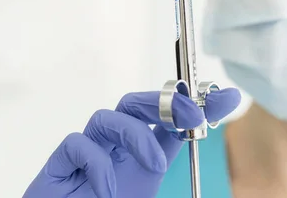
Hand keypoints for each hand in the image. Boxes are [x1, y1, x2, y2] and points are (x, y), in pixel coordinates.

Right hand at [22, 88, 240, 197]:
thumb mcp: (150, 186)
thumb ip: (170, 155)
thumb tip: (202, 133)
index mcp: (138, 153)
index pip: (165, 118)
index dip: (194, 103)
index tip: (227, 98)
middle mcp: (113, 147)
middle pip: (133, 103)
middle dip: (164, 102)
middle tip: (190, 116)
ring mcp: (86, 153)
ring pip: (105, 117)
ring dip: (136, 135)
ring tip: (154, 166)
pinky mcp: (59, 165)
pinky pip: (77, 144)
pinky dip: (97, 163)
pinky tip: (108, 190)